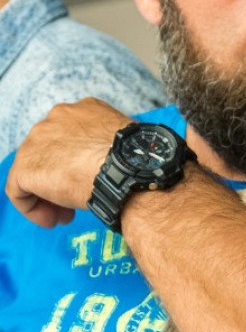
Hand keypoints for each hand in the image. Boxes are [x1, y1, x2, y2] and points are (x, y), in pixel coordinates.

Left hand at [6, 98, 132, 227]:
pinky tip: (52, 220)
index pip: (69, 138)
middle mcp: (56, 119)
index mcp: (83, 111)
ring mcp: (38, 141)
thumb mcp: (129, 147)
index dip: (77, 163)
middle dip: (61, 179)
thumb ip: (114, 149)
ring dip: (48, 195)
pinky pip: (19, 190)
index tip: (90, 181)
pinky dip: (32, 208)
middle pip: (49, 153)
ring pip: (33, 171)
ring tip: (65, 216)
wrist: (129, 169)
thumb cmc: (140, 161)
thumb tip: (120, 165)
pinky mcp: (27, 166)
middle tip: (76, 201)